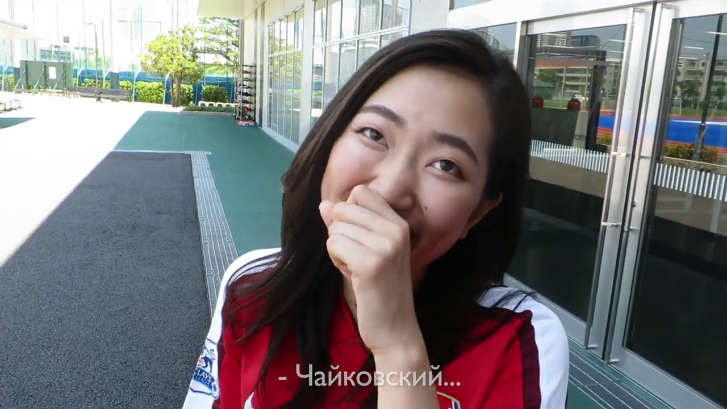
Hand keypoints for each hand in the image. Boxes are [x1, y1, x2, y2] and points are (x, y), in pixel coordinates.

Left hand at [320, 185, 421, 355]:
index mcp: (399, 224)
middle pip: (344, 209)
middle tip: (355, 257)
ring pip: (336, 229)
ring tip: (355, 268)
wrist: (395, 328)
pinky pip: (334, 244)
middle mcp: (396, 230)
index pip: (361, 193)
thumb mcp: (369, 250)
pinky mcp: (370, 264)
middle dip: (340, 232)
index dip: (348, 213)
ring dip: (337, 249)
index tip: (357, 237)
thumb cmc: (380, 289)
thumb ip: (348, 225)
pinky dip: (335, 260)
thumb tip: (325, 205)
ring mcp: (385, 247)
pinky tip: (351, 274)